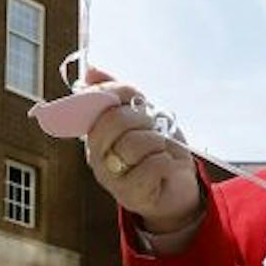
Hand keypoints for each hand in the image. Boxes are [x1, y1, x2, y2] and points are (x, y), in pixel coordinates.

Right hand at [80, 68, 200, 231]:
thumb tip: (90, 72)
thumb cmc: (156, 151)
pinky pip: (154, 165)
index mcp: (94, 133)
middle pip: (114, 120)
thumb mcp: (140, 115)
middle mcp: (96, 156)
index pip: (92, 103)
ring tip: (159, 150)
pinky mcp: (131, 194)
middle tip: (151, 128)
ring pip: (135, 143)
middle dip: (141, 118)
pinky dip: (167, 161)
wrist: (175, 188)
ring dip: (157, 142)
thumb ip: (116, 93)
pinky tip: (164, 166)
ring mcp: (111, 177)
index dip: (116, 92)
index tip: (135, 96)